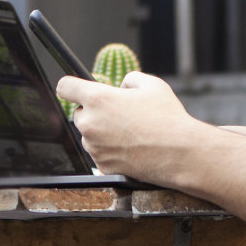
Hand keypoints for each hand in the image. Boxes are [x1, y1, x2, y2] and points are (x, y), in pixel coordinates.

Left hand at [55, 71, 207, 183]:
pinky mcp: (102, 166)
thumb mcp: (151, 84)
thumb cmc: (167, 117)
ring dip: (102, 132)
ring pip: (90, 135)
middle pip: (78, 113)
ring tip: (131, 132)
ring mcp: (94, 147)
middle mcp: (90, 123)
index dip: (71, 86)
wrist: (180, 154)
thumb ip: (129, 79)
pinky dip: (110, 150)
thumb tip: (120, 87)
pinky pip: (100, 153)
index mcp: (98, 99)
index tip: (75, 88)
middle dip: (94, 112)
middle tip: (119, 114)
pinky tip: (132, 147)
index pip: (65, 87)